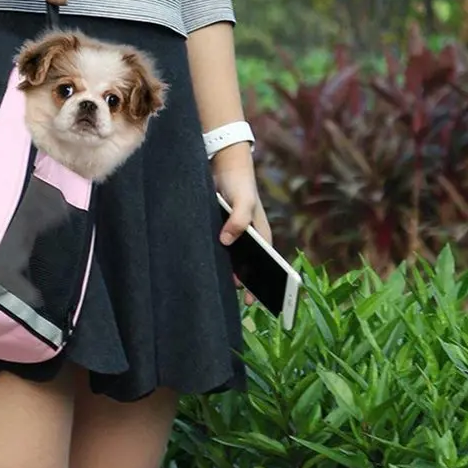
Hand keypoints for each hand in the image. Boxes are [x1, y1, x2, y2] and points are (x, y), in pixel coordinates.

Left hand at [211, 142, 271, 305]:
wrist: (223, 166)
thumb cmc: (240, 184)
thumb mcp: (243, 201)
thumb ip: (238, 220)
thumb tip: (226, 242)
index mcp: (262, 234)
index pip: (264, 264)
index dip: (260, 283)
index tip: (253, 301)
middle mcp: (248, 238)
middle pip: (246, 266)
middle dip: (241, 282)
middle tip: (228, 298)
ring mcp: (232, 234)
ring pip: (230, 258)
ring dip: (224, 271)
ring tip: (214, 288)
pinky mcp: (218, 229)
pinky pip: (216, 247)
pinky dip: (212, 256)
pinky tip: (202, 267)